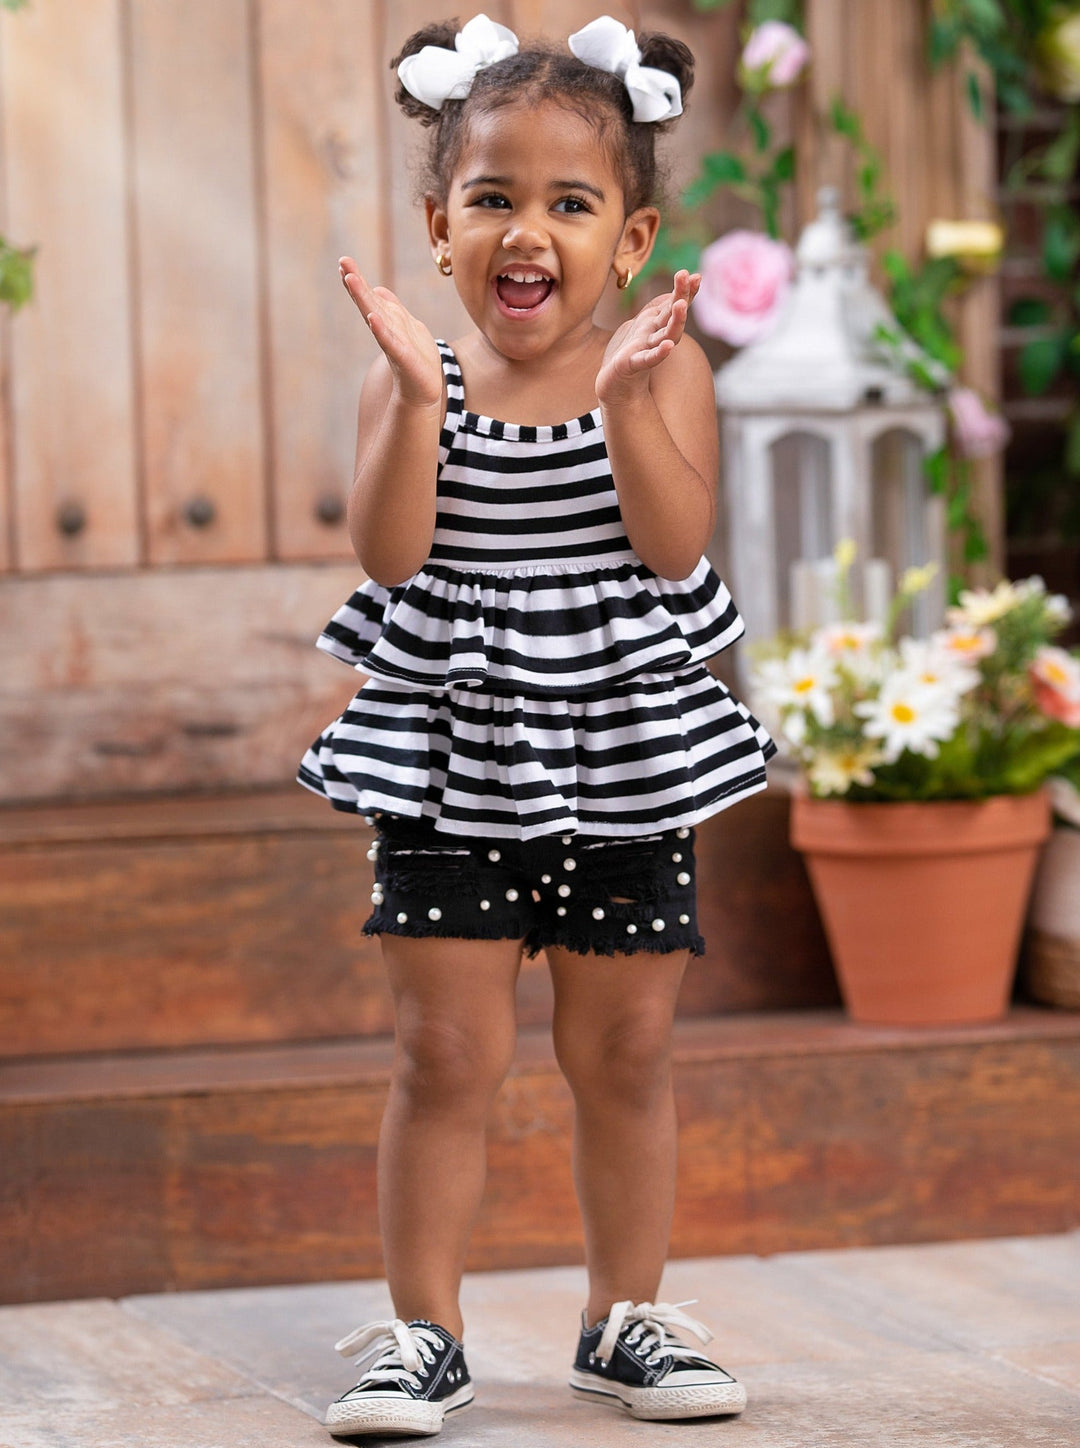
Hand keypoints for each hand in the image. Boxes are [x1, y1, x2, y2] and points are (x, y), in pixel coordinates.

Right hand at [339, 256, 442, 407]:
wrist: (425, 391)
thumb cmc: (417, 360)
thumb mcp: (408, 327)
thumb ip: (393, 309)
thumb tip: (378, 289)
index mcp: (389, 322)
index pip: (371, 298)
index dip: (359, 281)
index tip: (344, 263)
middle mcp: (387, 330)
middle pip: (369, 303)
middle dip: (356, 283)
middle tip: (342, 263)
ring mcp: (393, 343)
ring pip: (376, 316)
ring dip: (363, 299)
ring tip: (351, 280)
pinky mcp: (403, 358)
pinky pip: (390, 342)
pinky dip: (381, 330)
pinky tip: (372, 318)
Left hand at [595, 270, 700, 405]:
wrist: (613, 385)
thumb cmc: (629, 354)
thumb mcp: (642, 325)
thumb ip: (656, 309)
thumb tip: (672, 293)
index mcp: (657, 325)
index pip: (674, 304)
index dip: (686, 290)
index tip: (696, 275)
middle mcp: (657, 336)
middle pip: (673, 315)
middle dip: (682, 295)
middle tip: (689, 277)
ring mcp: (647, 350)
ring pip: (667, 335)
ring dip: (676, 321)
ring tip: (681, 305)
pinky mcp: (634, 365)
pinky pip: (649, 359)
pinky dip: (659, 353)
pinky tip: (668, 346)